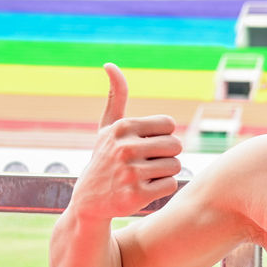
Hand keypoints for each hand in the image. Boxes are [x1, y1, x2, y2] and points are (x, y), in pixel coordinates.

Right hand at [68, 63, 183, 219]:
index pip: (169, 125)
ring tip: (145, 176)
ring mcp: (130, 172)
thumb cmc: (105, 159)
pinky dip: (163, 188)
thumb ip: (116, 96)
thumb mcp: (108, 127)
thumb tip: (110, 64)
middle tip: (147, 164)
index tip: (146, 145)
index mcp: (122, 127)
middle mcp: (125, 147)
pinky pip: (172, 185)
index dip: (162, 136)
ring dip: (165, 173)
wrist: (90, 201)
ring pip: (176, 166)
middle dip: (166, 155)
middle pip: (176, 145)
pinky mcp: (137, 194)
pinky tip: (145, 189)